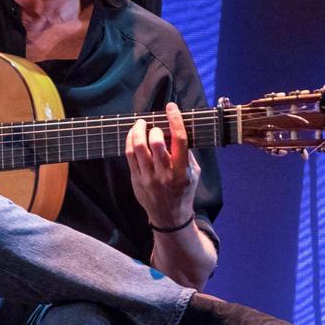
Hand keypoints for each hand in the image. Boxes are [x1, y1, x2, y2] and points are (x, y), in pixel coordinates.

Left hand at [125, 102, 200, 228]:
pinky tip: (133, 134)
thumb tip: (178, 131)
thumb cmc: (184, 192)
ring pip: (138, 147)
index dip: (175, 120)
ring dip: (138, 130)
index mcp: (183, 171)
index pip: (179, 140)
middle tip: (154, 126)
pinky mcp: (136, 179)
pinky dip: (130, 140)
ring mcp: (148, 177)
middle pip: (155, 143)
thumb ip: (188, 154)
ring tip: (140, 123)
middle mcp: (165, 174)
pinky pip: (129, 155)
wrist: (169, 217)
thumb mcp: (195, 174)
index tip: (171, 107)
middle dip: (154, 129)